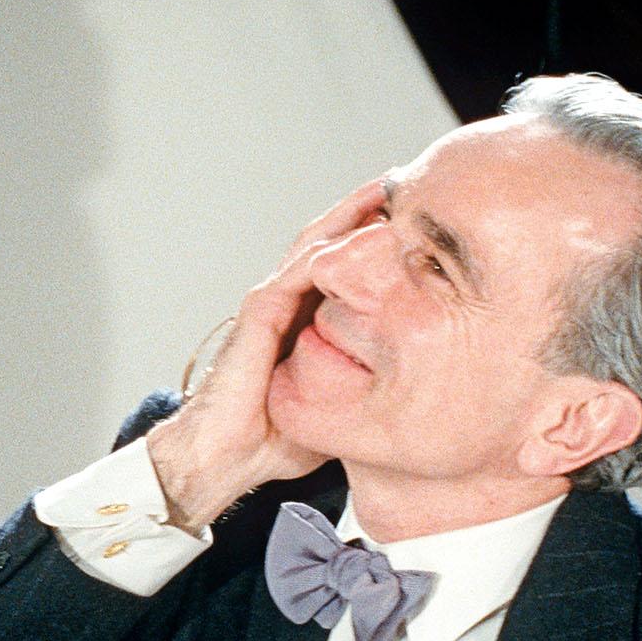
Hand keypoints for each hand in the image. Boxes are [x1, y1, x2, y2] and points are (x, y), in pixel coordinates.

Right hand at [147, 177, 387, 532]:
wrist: (223, 455)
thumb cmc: (271, 439)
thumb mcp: (339, 407)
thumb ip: (367, 387)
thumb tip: (418, 391)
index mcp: (302, 321)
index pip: (343, 266)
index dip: (376, 240)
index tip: (416, 223)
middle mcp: (285, 303)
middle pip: (330, 242)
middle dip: (366, 211)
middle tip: (408, 185)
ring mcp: (270, 302)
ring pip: (316, 243)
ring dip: (351, 213)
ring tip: (388, 188)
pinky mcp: (261, 310)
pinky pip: (301, 267)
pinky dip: (331, 243)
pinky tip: (359, 225)